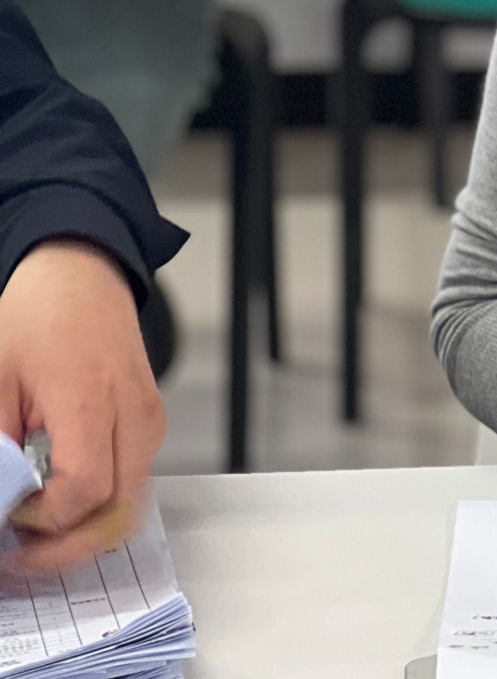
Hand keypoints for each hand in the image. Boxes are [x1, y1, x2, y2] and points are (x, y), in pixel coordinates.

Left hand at [0, 240, 163, 570]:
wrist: (82, 276)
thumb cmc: (36, 318)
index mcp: (92, 400)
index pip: (84, 488)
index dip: (44, 519)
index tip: (9, 516)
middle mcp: (134, 415)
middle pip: (119, 510)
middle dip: (69, 545)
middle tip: (23, 552)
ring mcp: (149, 420)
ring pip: (131, 503)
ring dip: (85, 528)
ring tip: (37, 527)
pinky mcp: (151, 422)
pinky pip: (132, 480)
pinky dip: (99, 503)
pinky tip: (59, 499)